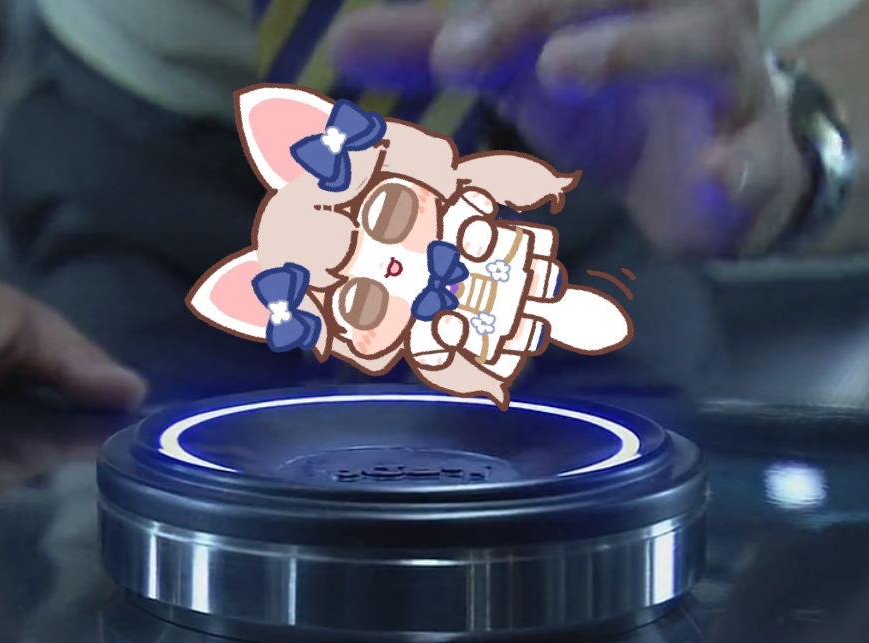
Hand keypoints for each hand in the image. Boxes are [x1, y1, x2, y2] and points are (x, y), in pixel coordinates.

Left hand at [330, 0, 812, 257]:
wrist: (705, 167)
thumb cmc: (603, 92)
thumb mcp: (513, 64)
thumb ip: (434, 50)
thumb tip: (338, 43)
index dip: (497, 7)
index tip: (435, 44)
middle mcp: (672, 13)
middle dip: (535, 13)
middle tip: (458, 52)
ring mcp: (722, 79)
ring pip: (698, 44)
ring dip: (633, 49)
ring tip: (563, 69)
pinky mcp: (751, 150)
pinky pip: (755, 151)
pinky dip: (739, 162)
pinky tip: (717, 175)